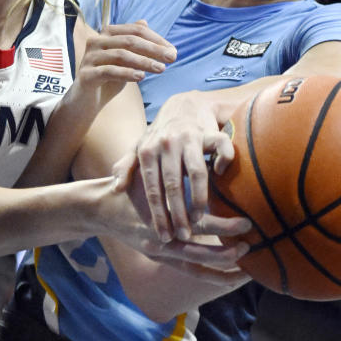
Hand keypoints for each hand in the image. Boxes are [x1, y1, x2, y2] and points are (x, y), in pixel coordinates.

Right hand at [67, 21, 175, 120]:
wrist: (86, 102)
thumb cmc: (108, 79)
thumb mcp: (123, 60)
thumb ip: (133, 43)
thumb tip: (145, 22)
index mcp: (106, 34)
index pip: (135, 31)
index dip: (156, 39)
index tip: (173, 50)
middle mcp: (96, 42)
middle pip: (129, 41)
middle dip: (153, 49)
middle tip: (172, 58)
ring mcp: (89, 58)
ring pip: (120, 55)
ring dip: (144, 61)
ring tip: (161, 69)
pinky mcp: (86, 75)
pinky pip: (109, 71)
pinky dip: (127, 73)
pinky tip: (141, 77)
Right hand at [100, 166, 250, 272]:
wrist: (100, 207)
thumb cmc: (130, 185)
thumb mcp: (149, 172)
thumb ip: (172, 173)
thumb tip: (214, 161)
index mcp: (161, 216)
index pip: (198, 224)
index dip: (223, 226)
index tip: (247, 222)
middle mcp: (160, 239)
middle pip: (199, 252)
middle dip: (227, 252)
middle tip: (251, 246)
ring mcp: (159, 252)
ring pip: (196, 267)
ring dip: (222, 269)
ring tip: (247, 269)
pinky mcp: (159, 258)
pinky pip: (191, 271)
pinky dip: (212, 274)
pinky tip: (232, 276)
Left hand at [114, 91, 235, 242]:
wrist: (183, 105)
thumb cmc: (160, 134)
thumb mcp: (139, 147)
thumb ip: (126, 166)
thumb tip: (117, 188)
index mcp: (148, 150)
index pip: (152, 188)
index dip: (157, 213)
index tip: (163, 235)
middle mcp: (167, 143)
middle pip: (173, 184)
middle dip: (178, 213)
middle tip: (183, 234)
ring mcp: (189, 137)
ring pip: (197, 172)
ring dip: (200, 198)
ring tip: (201, 218)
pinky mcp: (209, 132)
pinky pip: (222, 148)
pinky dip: (224, 162)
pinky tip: (221, 175)